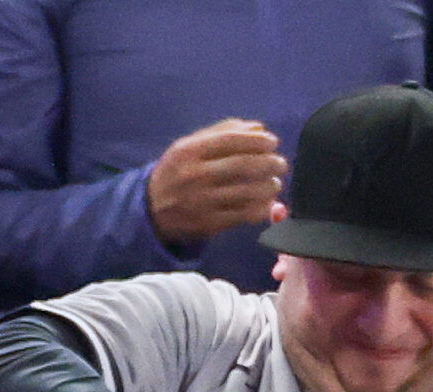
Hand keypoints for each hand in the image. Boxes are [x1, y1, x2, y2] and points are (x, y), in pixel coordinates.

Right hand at [146, 119, 288, 247]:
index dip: (257, 141)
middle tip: (281, 163)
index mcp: (189, 151)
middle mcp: (195, 175)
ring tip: (275, 183)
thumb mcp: (190, 146)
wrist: (152, 209)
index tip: (273, 142)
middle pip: (241, 165)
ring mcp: (202, 201)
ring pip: (245, 192)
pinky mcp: (209, 223)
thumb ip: (222, 133)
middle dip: (268, 163)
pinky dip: (261, 208)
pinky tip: (268, 203)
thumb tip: (258, 127)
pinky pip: (243, 215)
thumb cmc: (178, 171)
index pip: (231, 141)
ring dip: (268, 187)